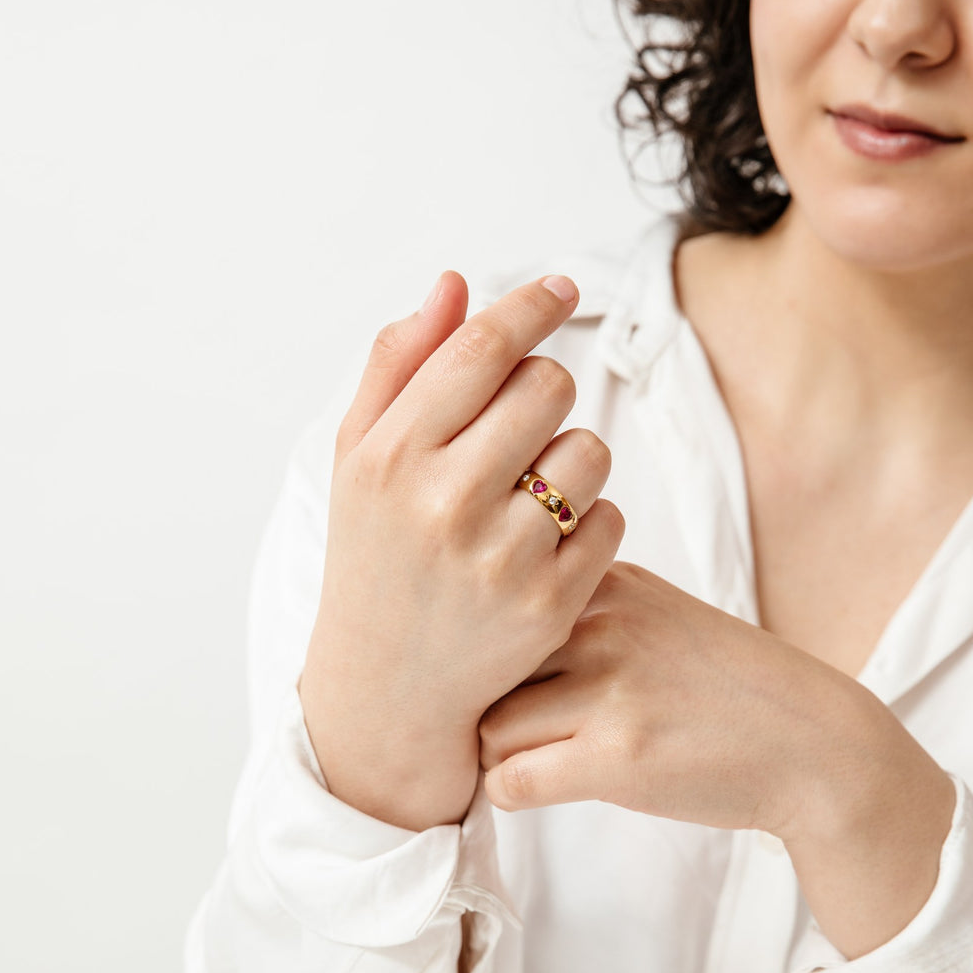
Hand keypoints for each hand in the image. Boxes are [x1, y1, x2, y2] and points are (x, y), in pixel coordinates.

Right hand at [298, 270, 625, 828]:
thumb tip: (456, 284)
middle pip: (549, 388)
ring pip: (591, 452)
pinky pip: (612, 520)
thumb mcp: (360, 461)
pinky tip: (551, 543)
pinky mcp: (549, 606)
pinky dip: (592, 521)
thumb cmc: (375, 557)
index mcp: (391, 458)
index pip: (482, 350)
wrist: (385, 688)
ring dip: (575, 459)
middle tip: (524, 425)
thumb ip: (399, 367)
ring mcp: (501, 559)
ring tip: (535, 491)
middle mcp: (443, 504)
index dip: (530, 307)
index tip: (560, 287)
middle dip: (546, 392)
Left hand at [478, 560, 859, 836]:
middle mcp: (605, 624)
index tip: (504, 686)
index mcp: (609, 582)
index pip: (500, 609)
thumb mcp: (656, 618)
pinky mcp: (616, 757)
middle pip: (486, 668)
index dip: (491, 657)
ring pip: (490, 728)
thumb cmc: (725, 692)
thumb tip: (482, 641)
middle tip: (514, 736)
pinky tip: (540, 791)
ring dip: (501, 757)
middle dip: (489, 708)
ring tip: (536, 763)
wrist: (814, 746)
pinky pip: (510, 781)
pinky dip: (510, 795)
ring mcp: (611, 690)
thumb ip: (583, 616)